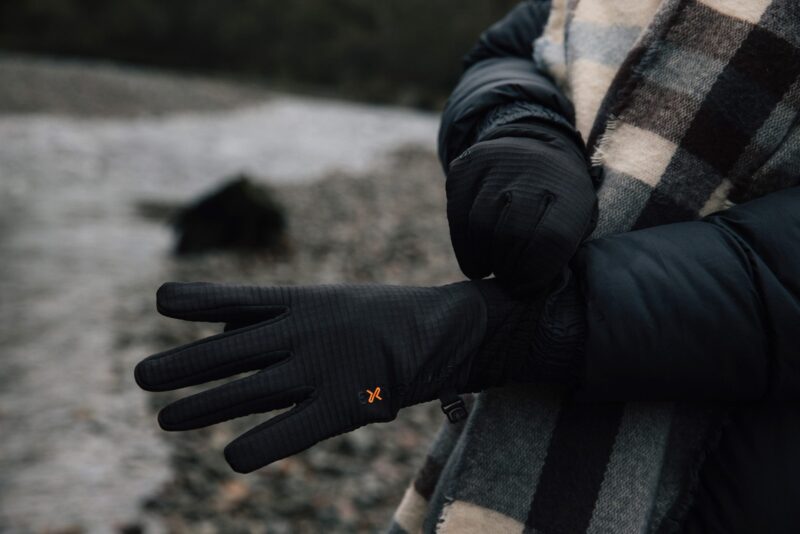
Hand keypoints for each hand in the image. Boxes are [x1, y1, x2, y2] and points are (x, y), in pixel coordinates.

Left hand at [135, 279, 549, 472]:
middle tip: (143, 377)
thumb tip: (222, 331)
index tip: (162, 299)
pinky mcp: (346, 405)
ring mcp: (324, 367)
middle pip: (231, 350)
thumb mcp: (328, 302)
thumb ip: (279, 316)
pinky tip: (233, 458)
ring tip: (165, 419)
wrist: (447, 331)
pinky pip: (292, 430)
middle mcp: (306, 331)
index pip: (241, 298)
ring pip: (249, 389)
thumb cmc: (382, 319)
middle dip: (184, 364)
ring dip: (204, 406)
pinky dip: (260, 446)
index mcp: (303, 301)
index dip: (199, 300)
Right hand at [446, 121, 596, 291]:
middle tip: (507, 279)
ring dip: (484, 258)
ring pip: (481, 226)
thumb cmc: (557, 201)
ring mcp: (496, 166)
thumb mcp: (577, 220)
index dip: (534, 272)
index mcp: (570, 190)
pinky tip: (476, 258)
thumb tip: (533, 288)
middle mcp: (533, 172)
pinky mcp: (465, 169)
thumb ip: (560, 252)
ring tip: (492, 268)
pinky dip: (465, 247)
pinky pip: (458, 217)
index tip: (524, 287)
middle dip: (508, 267)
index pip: (550, 239)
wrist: (532, 149)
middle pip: (513, 233)